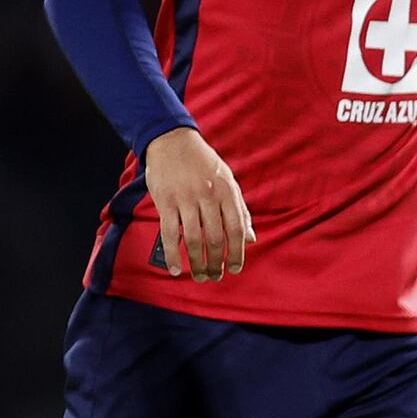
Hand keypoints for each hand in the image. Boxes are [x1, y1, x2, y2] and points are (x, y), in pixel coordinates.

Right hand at [145, 126, 253, 279]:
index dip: (238, 252)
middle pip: (215, 238)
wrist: (173, 141)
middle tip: (216, 277)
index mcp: (227, 191)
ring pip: (193, 240)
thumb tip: (251, 239)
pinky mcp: (165, 201)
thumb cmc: (204, 163)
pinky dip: (172, 254)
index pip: (237, 228)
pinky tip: (175, 269)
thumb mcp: (228, 180)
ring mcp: (185, 199)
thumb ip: (240, 210)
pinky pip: (168, 233)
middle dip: (217, 263)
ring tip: (200, 277)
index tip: (236, 269)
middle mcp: (208, 196)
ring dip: (197, 263)